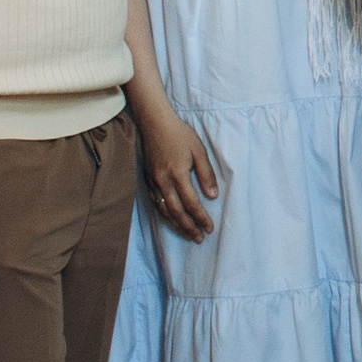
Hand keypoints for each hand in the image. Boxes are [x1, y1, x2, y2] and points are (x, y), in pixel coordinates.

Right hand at [138, 101, 219, 242]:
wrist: (155, 123)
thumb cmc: (180, 135)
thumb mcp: (199, 151)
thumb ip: (206, 174)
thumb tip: (213, 196)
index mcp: (178, 174)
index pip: (191, 203)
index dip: (201, 217)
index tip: (209, 228)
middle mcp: (163, 181)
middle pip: (176, 212)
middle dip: (189, 227)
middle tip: (199, 238)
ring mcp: (153, 182)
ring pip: (164, 210)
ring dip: (176, 224)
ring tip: (188, 233)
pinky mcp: (148, 180)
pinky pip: (156, 203)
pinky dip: (165, 214)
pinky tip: (172, 219)